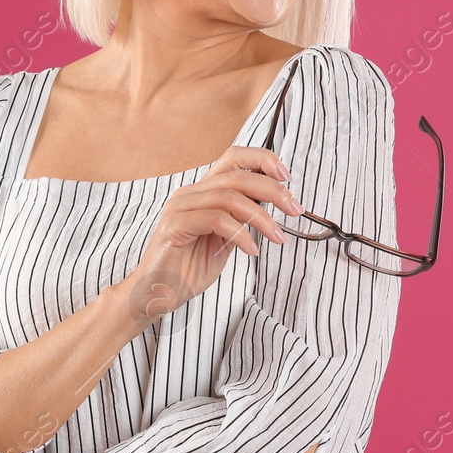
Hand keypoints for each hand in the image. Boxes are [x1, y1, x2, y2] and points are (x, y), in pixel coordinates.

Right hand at [124, 146, 300, 323]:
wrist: (156, 295)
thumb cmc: (188, 269)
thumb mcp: (224, 239)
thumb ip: (242, 218)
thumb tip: (274, 203)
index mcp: (202, 191)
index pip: (234, 158)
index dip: (263, 160)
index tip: (287, 176)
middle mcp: (190, 193)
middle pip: (238, 175)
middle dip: (273, 190)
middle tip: (295, 209)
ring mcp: (180, 208)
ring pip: (230, 197)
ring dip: (262, 217)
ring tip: (278, 236)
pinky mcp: (174, 226)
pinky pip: (216, 220)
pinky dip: (240, 234)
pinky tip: (252, 250)